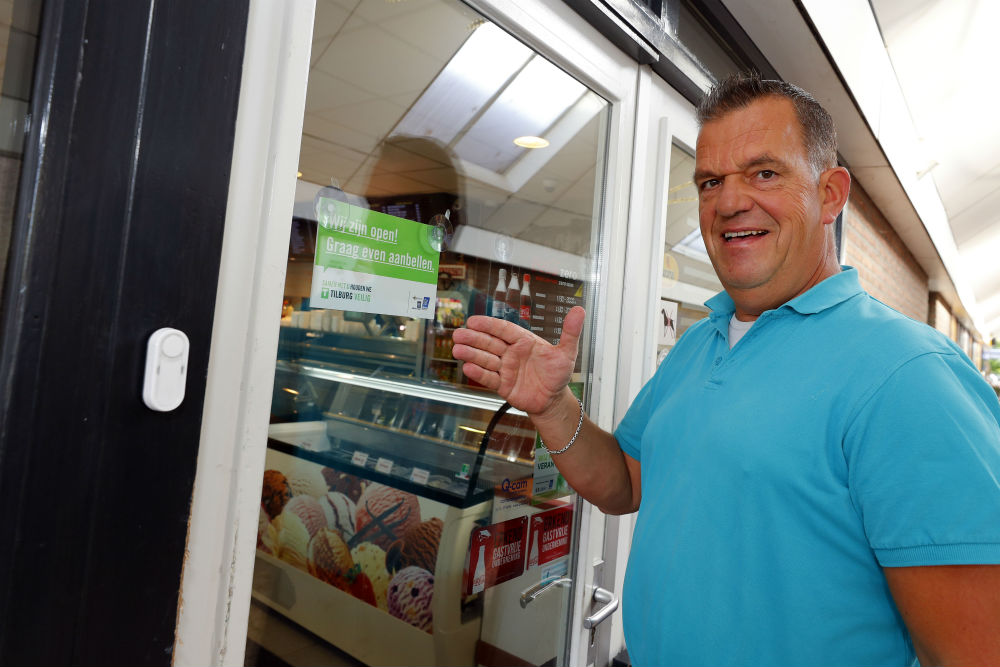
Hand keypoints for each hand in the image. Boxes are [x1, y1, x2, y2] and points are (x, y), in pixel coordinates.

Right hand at [452, 306, 584, 416]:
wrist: (553, 401)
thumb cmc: (558, 375)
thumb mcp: (567, 353)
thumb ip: (570, 332)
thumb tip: (579, 310)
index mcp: (524, 341)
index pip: (504, 329)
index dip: (489, 325)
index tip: (474, 320)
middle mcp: (511, 353)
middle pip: (490, 343)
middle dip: (474, 338)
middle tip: (459, 334)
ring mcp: (505, 369)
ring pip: (486, 359)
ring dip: (471, 354)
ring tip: (457, 350)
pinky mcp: (502, 385)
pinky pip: (489, 378)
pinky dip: (478, 374)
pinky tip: (467, 368)